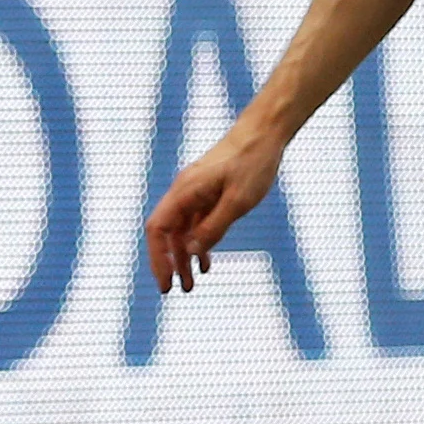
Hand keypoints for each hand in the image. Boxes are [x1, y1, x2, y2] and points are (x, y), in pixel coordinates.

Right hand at [145, 120, 288, 291]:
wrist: (265, 133)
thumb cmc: (253, 163)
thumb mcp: (238, 201)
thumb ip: (213, 227)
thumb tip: (189, 252)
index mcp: (185, 192)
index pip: (158, 229)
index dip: (157, 258)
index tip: (166, 282)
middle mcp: (185, 192)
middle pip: (168, 233)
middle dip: (170, 263)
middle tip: (177, 290)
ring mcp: (196, 192)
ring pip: (183, 230)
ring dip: (185, 257)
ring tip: (191, 284)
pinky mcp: (209, 192)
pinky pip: (197, 222)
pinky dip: (199, 242)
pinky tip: (205, 262)